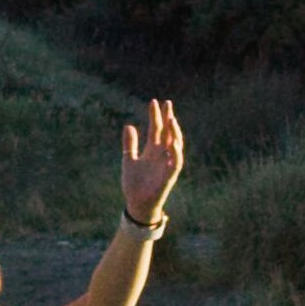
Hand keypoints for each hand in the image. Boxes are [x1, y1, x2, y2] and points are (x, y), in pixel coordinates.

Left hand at [120, 96, 186, 225]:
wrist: (136, 204)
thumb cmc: (134, 184)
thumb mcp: (129, 159)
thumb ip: (130, 144)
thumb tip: (128, 125)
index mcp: (152, 150)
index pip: (156, 129)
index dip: (155, 116)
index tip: (153, 102)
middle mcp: (161, 154)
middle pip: (167, 133)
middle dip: (168, 118)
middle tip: (167, 103)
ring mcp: (166, 164)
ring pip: (175, 145)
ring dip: (175, 133)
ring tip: (171, 119)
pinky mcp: (169, 176)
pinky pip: (176, 163)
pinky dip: (176, 153)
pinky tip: (173, 143)